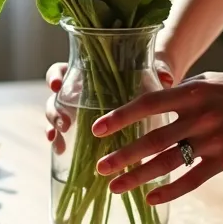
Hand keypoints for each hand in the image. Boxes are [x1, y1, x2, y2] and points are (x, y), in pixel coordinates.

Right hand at [44, 54, 178, 152]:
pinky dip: (61, 142)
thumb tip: (168, 78)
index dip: (54, 77)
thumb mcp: (154, 71)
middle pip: (55, 98)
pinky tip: (62, 152)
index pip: (61, 70)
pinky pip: (67, 135)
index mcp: (86, 71)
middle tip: (64, 123)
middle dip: (54, 111)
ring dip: (54, 129)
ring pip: (57, 117)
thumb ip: (160, 71)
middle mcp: (77, 91)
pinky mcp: (84, 130)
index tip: (56, 86)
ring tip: (59, 142)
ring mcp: (78, 111)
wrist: (156, 96)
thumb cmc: (150, 77)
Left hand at [92, 61, 222, 204]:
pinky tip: (151, 198)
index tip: (97, 129)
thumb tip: (144, 106)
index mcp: (191, 93)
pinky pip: (193, 179)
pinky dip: (171, 191)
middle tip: (100, 167)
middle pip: (153, 139)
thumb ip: (177, 95)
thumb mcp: (204, 82)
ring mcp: (214, 139)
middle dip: (123, 156)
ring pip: (169, 162)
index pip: (148, 104)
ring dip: (139, 176)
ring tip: (116, 186)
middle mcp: (200, 116)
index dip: (121, 117)